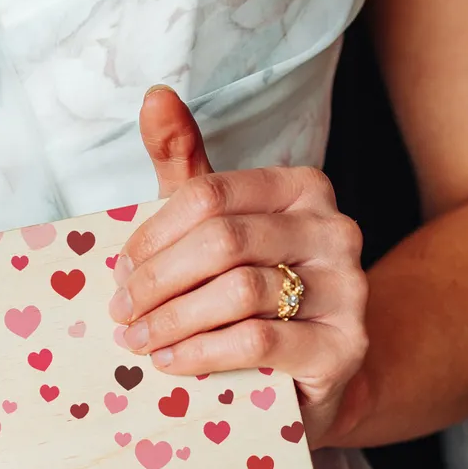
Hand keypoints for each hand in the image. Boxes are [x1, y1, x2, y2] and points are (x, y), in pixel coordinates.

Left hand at [110, 86, 368, 445]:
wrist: (312, 372)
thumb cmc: (252, 292)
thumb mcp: (216, 225)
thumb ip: (185, 166)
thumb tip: (153, 96)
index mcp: (300, 188)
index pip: (207, 195)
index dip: (151, 236)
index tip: (121, 270)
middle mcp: (333, 228)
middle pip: (220, 241)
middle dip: (156, 281)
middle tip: (121, 313)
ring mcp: (346, 287)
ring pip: (238, 291)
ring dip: (172, 320)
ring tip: (137, 340)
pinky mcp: (342, 346)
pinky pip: (258, 341)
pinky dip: (201, 352)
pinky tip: (169, 362)